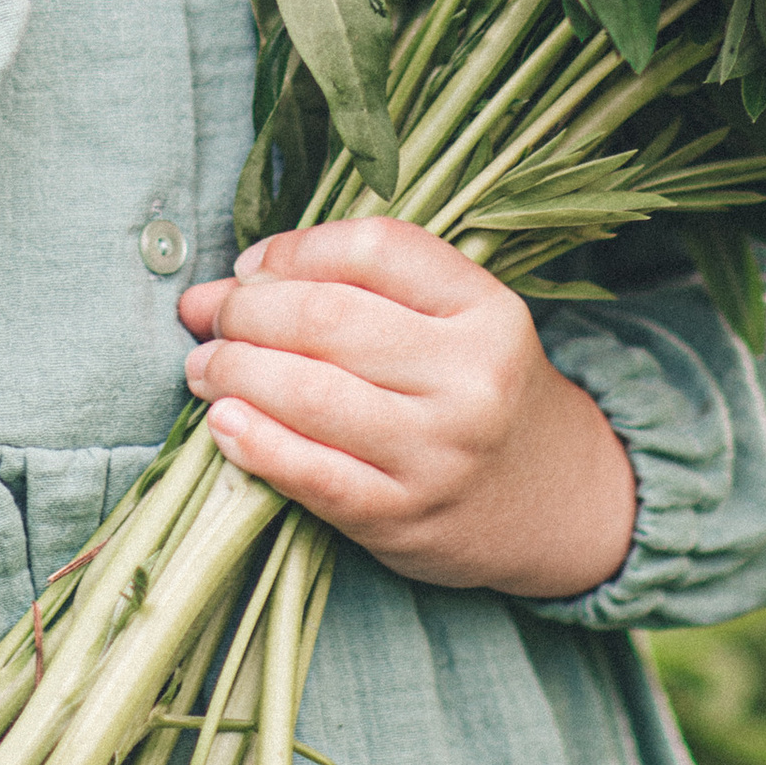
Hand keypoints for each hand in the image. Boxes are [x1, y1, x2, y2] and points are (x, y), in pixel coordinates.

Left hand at [176, 219, 637, 599]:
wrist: (561, 506)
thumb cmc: (481, 395)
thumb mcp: (456, 323)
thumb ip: (358, 289)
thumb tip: (222, 284)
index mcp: (486, 308)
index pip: (372, 248)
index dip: (293, 249)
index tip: (250, 268)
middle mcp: (470, 376)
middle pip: (326, 318)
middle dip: (245, 312)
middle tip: (211, 319)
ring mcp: (439, 451)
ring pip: (308, 392)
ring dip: (233, 372)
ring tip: (204, 368)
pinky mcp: (405, 516)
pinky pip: (311, 474)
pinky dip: (254, 443)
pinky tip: (222, 424)